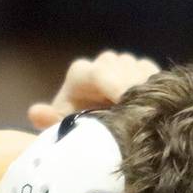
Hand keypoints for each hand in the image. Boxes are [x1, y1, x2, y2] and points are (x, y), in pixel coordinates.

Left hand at [27, 50, 160, 128]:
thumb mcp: (63, 129)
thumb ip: (52, 122)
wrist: (95, 128)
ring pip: (142, 69)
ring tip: (147, 114)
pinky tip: (156, 109)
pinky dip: (157, 90)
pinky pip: (155, 74)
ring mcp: (126, 65)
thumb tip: (36, 112)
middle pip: (124, 67)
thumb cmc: (76, 128)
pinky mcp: (145, 72)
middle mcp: (104, 63)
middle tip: (141, 113)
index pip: (101, 71)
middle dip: (133, 89)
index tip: (125, 102)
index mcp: (82, 73)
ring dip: (146, 90)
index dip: (116, 85)